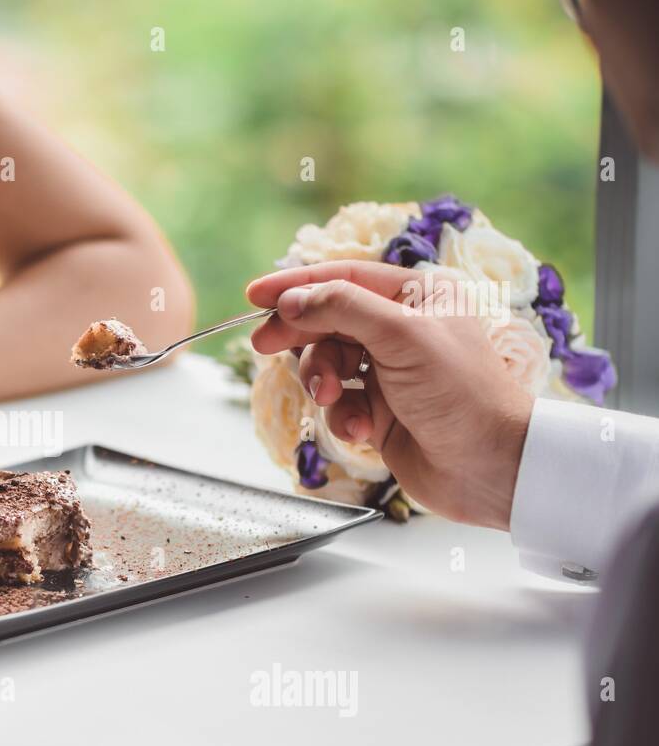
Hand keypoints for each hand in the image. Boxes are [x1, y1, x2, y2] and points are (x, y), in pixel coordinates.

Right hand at [246, 261, 534, 529]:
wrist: (490, 467)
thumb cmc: (462, 394)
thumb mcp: (402, 336)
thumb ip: (342, 309)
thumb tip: (291, 300)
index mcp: (416, 297)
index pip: (344, 278)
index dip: (297, 284)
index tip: (256, 295)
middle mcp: (401, 330)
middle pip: (328, 320)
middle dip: (301, 336)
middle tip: (263, 344)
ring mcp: (388, 372)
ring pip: (327, 363)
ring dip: (321, 381)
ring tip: (331, 398)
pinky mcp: (380, 410)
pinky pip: (339, 403)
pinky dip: (341, 415)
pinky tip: (360, 429)